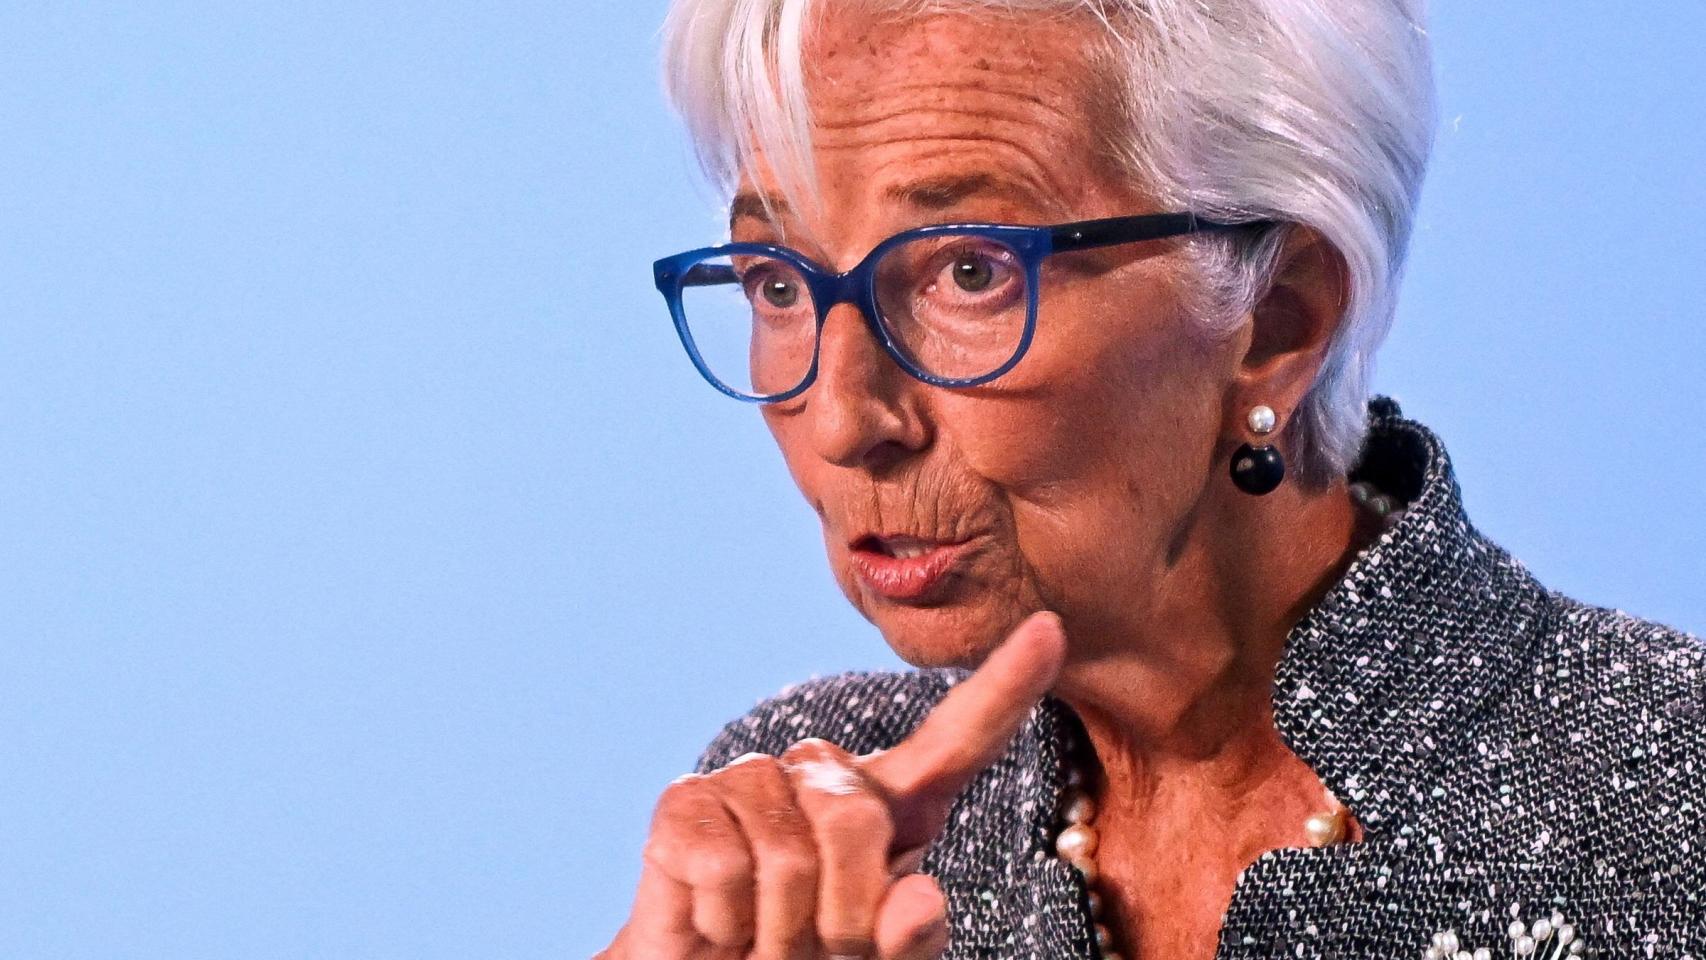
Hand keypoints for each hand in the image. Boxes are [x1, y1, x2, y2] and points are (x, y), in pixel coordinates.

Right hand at [598, 611, 1066, 959]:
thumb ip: (909, 939)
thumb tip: (918, 898)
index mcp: (891, 806)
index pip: (959, 738)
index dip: (1007, 685)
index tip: (1050, 629)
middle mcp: (823, 776)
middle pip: (858, 821)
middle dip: (840, 917)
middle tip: (812, 953)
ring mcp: (752, 780)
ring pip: (788, 853)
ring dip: (777, 932)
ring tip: (760, 944)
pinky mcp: (685, 801)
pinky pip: (722, 864)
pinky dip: (722, 923)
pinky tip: (715, 928)